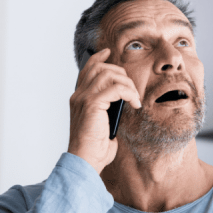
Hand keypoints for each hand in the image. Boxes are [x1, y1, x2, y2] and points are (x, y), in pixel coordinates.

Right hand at [68, 48, 141, 173]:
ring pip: (109, 75)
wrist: (86, 160)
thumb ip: (107, 108)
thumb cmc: (95, 147)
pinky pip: (115, 88)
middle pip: (101, 68)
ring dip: (127, 84)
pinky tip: (134, 104)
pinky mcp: (92, 105)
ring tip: (135, 98)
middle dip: (121, 74)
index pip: (87, 69)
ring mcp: (83, 99)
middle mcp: (78, 95)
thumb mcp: (102, 123)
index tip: (110, 52)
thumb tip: (122, 99)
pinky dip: (128, 93)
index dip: (99, 58)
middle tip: (133, 91)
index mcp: (78, 98)